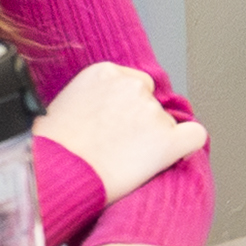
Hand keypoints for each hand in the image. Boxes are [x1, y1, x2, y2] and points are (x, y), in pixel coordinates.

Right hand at [39, 57, 206, 202]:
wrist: (53, 173)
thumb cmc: (49, 148)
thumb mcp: (64, 106)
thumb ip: (93, 100)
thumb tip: (105, 114)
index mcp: (105, 72)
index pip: (133, 84)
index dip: (125, 109)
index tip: (114, 126)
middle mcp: (132, 86)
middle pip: (150, 102)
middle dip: (139, 123)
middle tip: (119, 147)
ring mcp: (152, 112)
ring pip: (166, 124)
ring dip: (152, 141)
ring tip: (123, 162)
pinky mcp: (167, 140)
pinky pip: (195, 136)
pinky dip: (187, 146)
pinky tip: (174, 156)